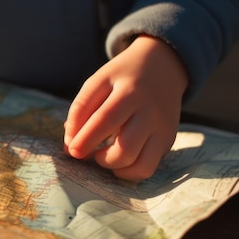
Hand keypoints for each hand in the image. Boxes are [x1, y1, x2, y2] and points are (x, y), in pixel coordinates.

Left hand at [63, 35, 188, 179]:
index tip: (72, 151)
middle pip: (126, 149)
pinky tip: (117, 160)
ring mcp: (163, 129)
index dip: (86, 140)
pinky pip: (148, 167)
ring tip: (102, 156)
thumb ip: (80, 111)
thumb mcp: (98, 82)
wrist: (163, 66)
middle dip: (100, 159)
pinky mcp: (168, 140)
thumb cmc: (122, 77)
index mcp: (130, 92)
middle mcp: (151, 112)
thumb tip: (70, 147)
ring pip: (140, 165)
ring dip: (114, 167)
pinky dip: (129, 172)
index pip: (105, 120)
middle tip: (87, 153)